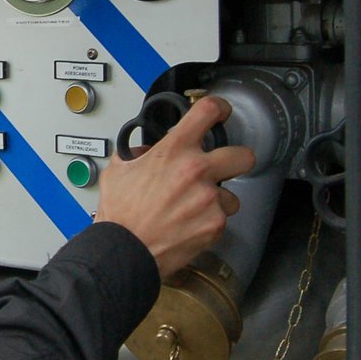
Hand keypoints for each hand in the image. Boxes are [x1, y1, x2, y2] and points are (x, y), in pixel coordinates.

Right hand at [94, 95, 255, 278]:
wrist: (125, 251)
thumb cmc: (120, 215)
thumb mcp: (118, 171)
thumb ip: (136, 154)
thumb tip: (145, 153)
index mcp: (174, 151)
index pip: (208, 111)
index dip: (219, 108)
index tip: (221, 113)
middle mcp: (196, 171)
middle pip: (242, 155)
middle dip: (236, 160)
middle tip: (225, 167)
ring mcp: (209, 199)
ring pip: (232, 196)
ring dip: (218, 201)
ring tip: (195, 209)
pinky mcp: (215, 224)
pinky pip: (222, 219)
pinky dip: (209, 223)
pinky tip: (190, 225)